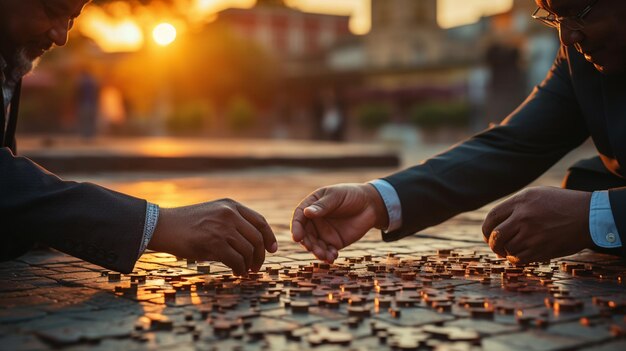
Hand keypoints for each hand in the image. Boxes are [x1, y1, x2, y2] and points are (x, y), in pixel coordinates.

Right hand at [148, 199, 277, 275]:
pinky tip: (237, 272)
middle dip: (260, 256)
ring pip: (248, 250)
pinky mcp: (213, 242)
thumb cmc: (188, 225)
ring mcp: (222, 227)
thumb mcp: (214, 215)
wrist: (163, 226)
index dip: (269, 237)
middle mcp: (229, 213)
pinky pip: (236, 259)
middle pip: (257, 238)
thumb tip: (252, 247)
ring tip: (245, 272)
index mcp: (231, 205)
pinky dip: (239, 269)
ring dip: (249, 265)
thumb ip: (233, 225)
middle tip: (257, 267)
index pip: (260, 221)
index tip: (273, 250)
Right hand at [291, 183, 388, 262]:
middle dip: (307, 243)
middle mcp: (315, 221)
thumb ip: (323, 206)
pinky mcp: (334, 242)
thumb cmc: (351, 195)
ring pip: (315, 245)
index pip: (299, 217)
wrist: (371, 205)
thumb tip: (306, 212)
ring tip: (324, 256)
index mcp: (311, 206)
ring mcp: (324, 232)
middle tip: (311, 248)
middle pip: (305, 234)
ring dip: (317, 252)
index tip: (297, 237)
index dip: (296, 227)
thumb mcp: (336, 196)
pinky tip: (332, 257)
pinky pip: (328, 251)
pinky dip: (328, 256)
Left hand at [482, 186, 592, 264]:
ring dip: (506, 252)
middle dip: (492, 244)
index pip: (492, 217)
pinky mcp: (541, 249)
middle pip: (496, 235)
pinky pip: (519, 259)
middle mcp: (523, 217)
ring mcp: (532, 234)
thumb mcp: (538, 195)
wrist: (589, 216)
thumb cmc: (563, 205)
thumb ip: (517, 205)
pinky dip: (516, 259)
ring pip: (507, 248)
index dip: (487, 229)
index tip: (488, 234)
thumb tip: (498, 222)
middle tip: (496, 247)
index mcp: (521, 201)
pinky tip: (519, 256)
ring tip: (510, 251)